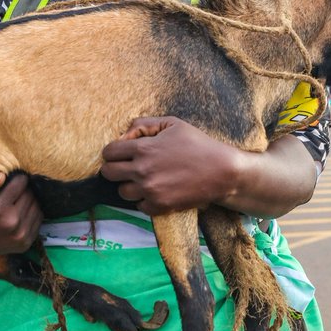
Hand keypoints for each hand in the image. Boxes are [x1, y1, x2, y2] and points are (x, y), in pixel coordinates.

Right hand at [0, 172, 42, 260]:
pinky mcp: (24, 244)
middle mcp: (12, 223)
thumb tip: (2, 176)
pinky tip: (18, 212)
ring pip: (37, 206)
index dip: (16, 178)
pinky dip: (31, 214)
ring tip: (14, 201)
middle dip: (22, 189)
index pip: (22, 182)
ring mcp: (20, 236)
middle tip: (10, 190)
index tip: (9, 180)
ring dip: (28, 201)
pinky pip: (38, 221)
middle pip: (30, 194)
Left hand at [100, 117, 241, 215]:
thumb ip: (144, 125)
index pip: (108, 153)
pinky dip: (144, 199)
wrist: (222, 172)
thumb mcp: (172, 124)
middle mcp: (142, 171)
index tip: (121, 153)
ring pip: (122, 192)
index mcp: (143, 149)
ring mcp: (150, 190)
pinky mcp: (159, 206)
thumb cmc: (198, 144)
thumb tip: (124, 135)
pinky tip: (156, 190)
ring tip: (145, 179)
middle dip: (115, 169)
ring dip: (129, 185)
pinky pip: (139, 206)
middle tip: (128, 167)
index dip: (113, 152)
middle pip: (108, 174)